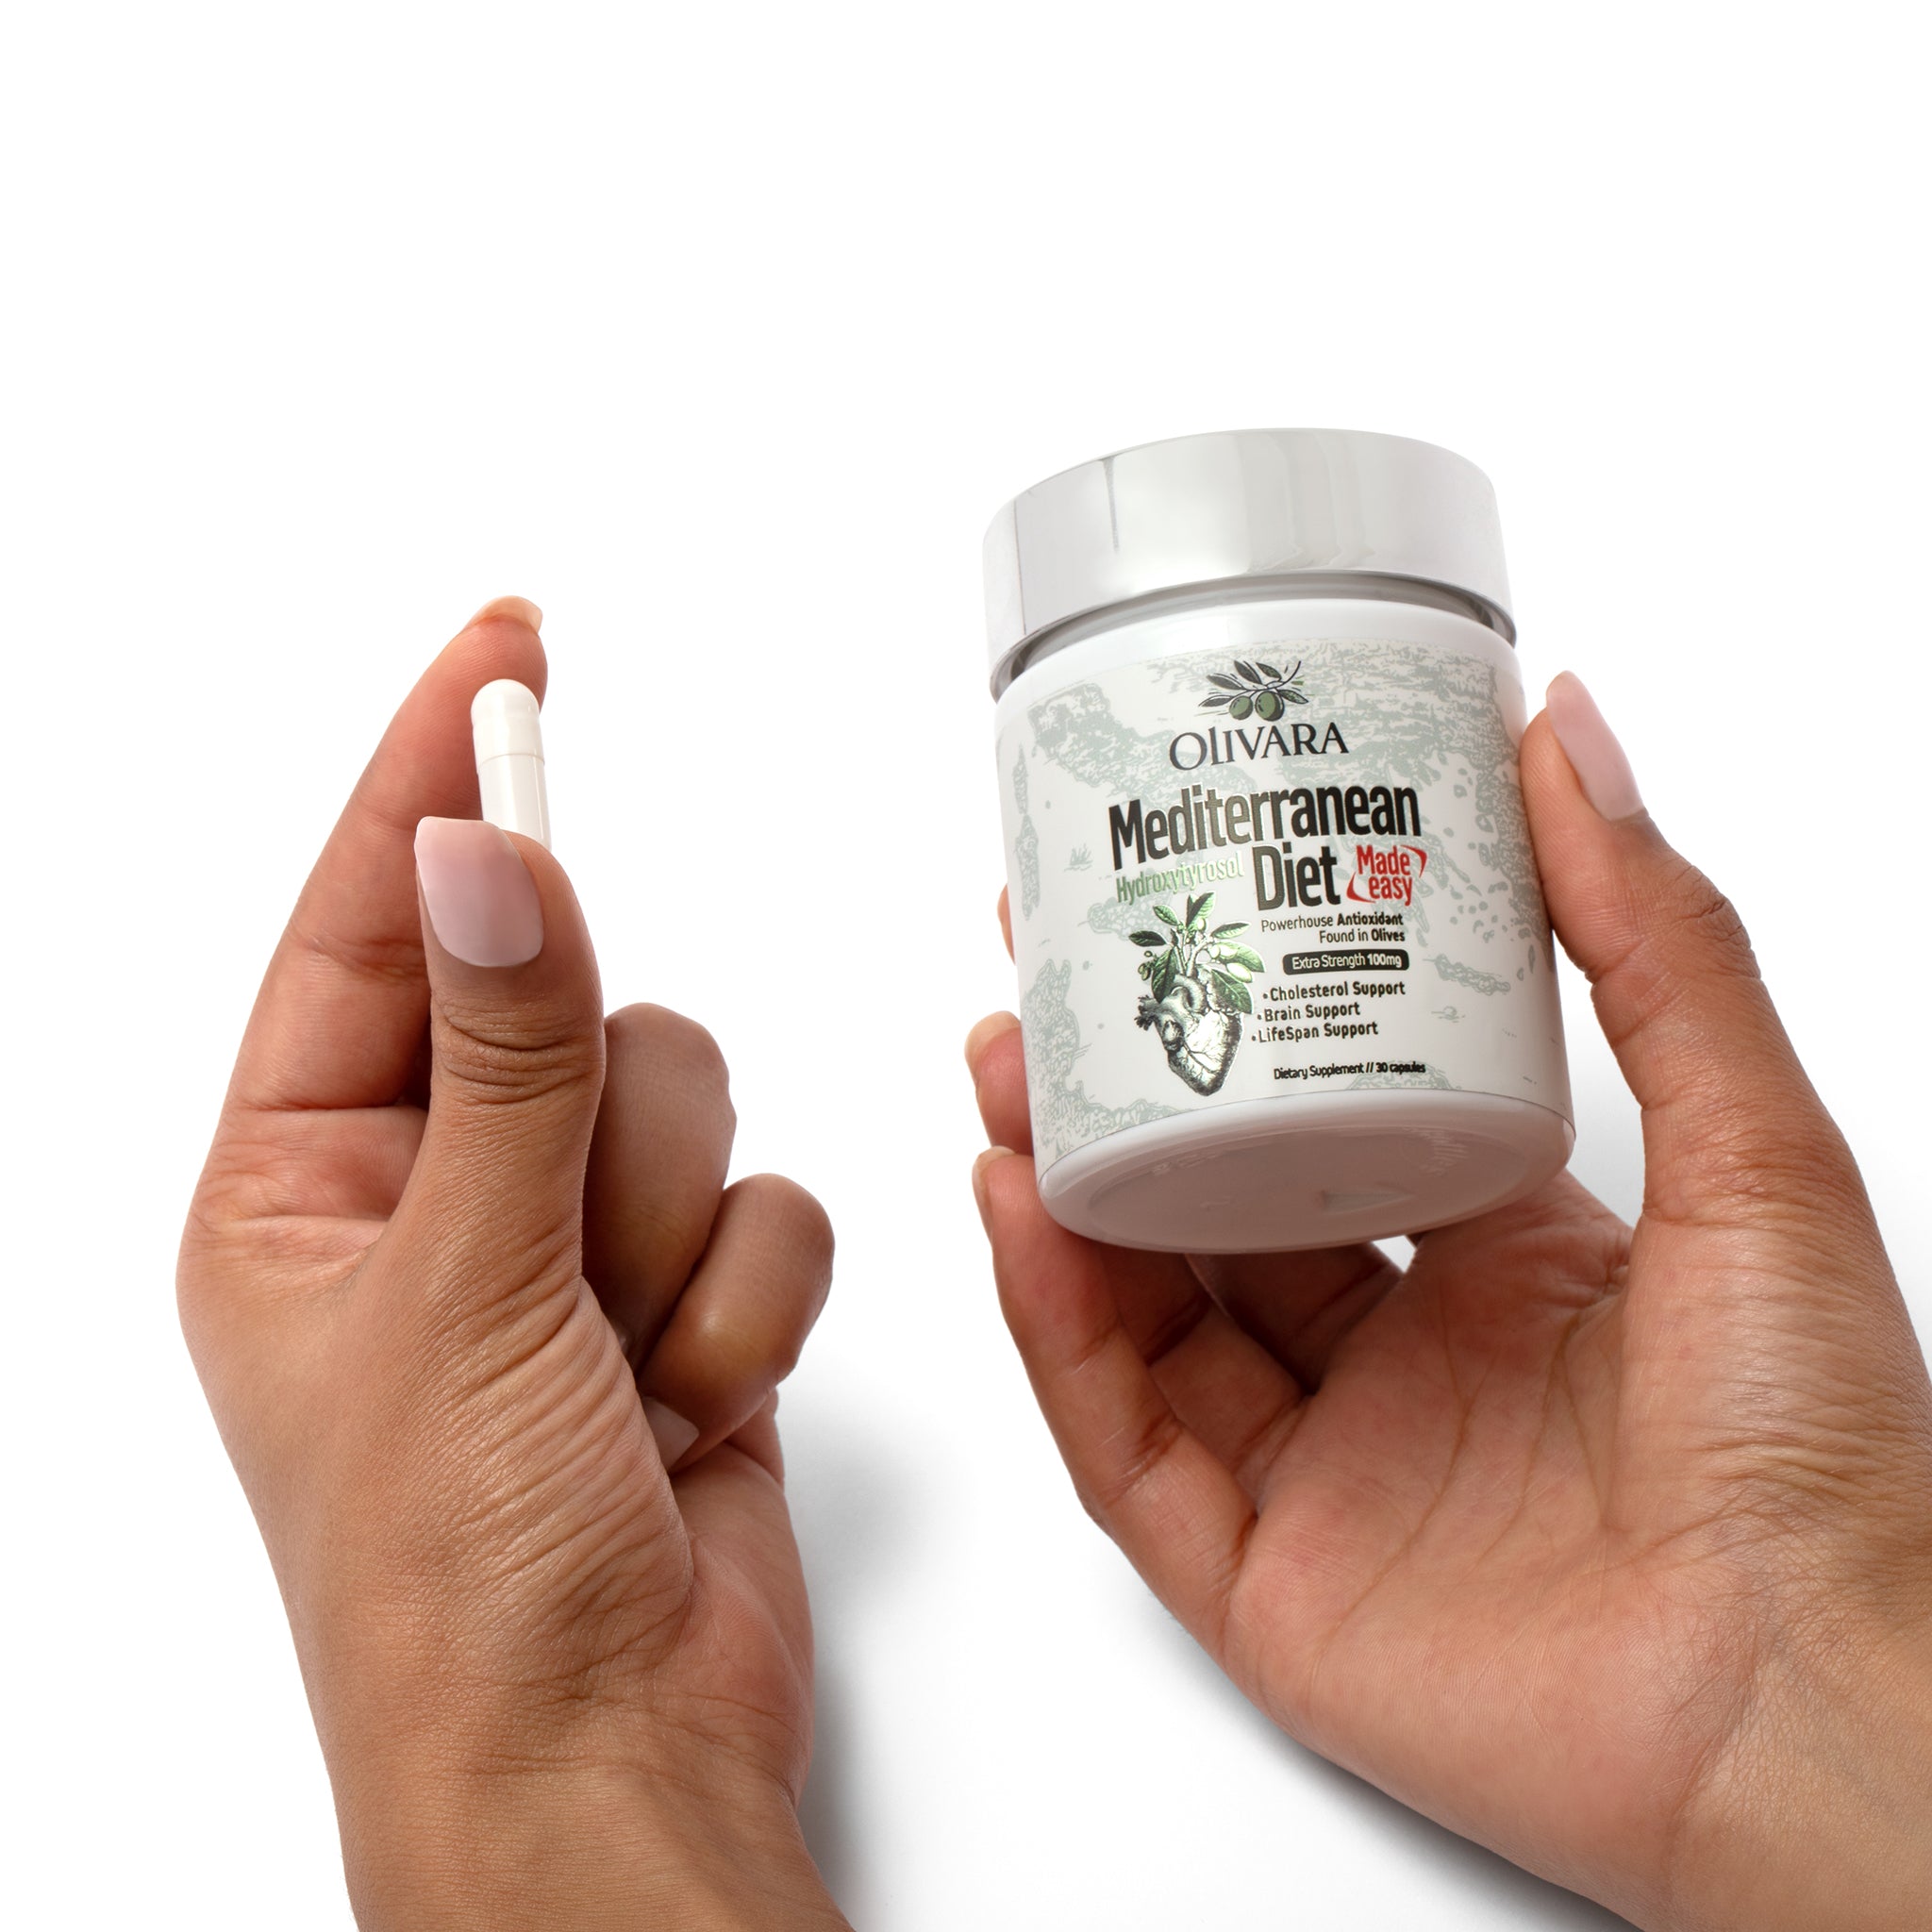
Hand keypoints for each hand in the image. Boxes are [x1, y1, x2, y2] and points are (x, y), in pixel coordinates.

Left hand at [180, 603, 846, 1929]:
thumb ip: (502, 1057)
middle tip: (566, 1244)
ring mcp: (562, 1250)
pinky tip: (687, 1404)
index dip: (437, 774)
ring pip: (685, 1098)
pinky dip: (745, 1304)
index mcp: (301, 1184)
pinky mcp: (681, 1300)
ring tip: (619, 1361)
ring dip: (676, 1236)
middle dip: (601, 1130)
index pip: (373, 920)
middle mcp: (432, 1199)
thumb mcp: (458, 1296)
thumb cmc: (457, 1580)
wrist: (602, 1758)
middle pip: (569, 1008)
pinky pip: (765, 1205)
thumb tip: (490, 854)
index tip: (503, 647)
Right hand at [968, 674, 1931, 1931]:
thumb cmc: (1816, 1448)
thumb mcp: (1754, 1144)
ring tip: (1006, 1072)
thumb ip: (1656, 939)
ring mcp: (1322, 1474)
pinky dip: (1061, 1331)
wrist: (1811, 1702)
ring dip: (1061, 1192)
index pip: (1327, 1124)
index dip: (1236, 1020)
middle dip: (1114, 1092)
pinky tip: (1026, 1217)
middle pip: (1208, 1208)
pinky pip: (1126, 1446)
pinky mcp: (1263, 1583)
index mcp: (1506, 1264)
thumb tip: (1573, 732)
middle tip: (1041, 978)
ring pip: (1144, 1316)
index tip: (1168, 909)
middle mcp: (1401, 1363)